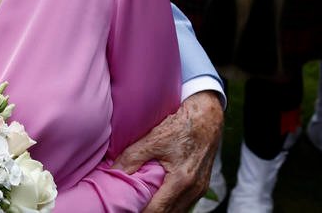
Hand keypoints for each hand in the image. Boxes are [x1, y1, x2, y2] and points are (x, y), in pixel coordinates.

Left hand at [113, 91, 223, 212]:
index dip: (139, 212)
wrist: (207, 117)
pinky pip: (184, 204)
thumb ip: (132, 157)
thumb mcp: (154, 139)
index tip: (124, 210)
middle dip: (148, 212)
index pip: (157, 210)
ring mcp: (199, 190)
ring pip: (177, 211)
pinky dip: (170, 206)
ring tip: (141, 205)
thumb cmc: (182, 125)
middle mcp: (193, 189)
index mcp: (182, 180)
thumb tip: (113, 171)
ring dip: (160, 210)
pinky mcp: (201, 186)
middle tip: (129, 208)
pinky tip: (157, 199)